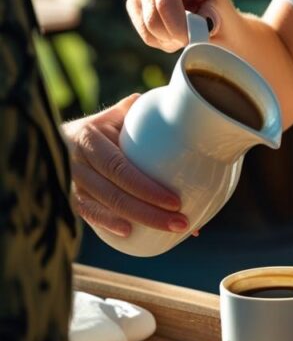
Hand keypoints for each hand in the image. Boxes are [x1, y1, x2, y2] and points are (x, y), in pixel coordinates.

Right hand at [62, 96, 188, 237]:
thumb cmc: (104, 124)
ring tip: (171, 230)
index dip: (146, 188)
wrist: (63, 137)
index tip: (175, 201)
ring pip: (106, 208)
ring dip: (139, 222)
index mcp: (89, 138)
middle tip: (182, 222)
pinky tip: (131, 234)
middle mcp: (77, 163)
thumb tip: (175, 107)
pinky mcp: (73, 198)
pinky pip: (91, 216)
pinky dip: (110, 225)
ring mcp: (73, 183)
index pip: (120, 168)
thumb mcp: (116, 113)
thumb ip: (139, 111)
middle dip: (150, 213)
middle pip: (115, 194)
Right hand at [127, 0, 235, 51]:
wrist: (215, 17)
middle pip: (153, 17)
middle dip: (174, 36)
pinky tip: (176, 33)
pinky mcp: (135, 4)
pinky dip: (162, 42)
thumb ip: (212, 16)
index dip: (177, 26)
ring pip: (147, 27)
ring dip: (169, 40)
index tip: (193, 38)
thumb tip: (203, 24)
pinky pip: (145, 34)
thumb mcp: (222, 11)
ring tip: (187, 33)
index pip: (166, 1)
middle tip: (193, 38)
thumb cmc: (220, 12)